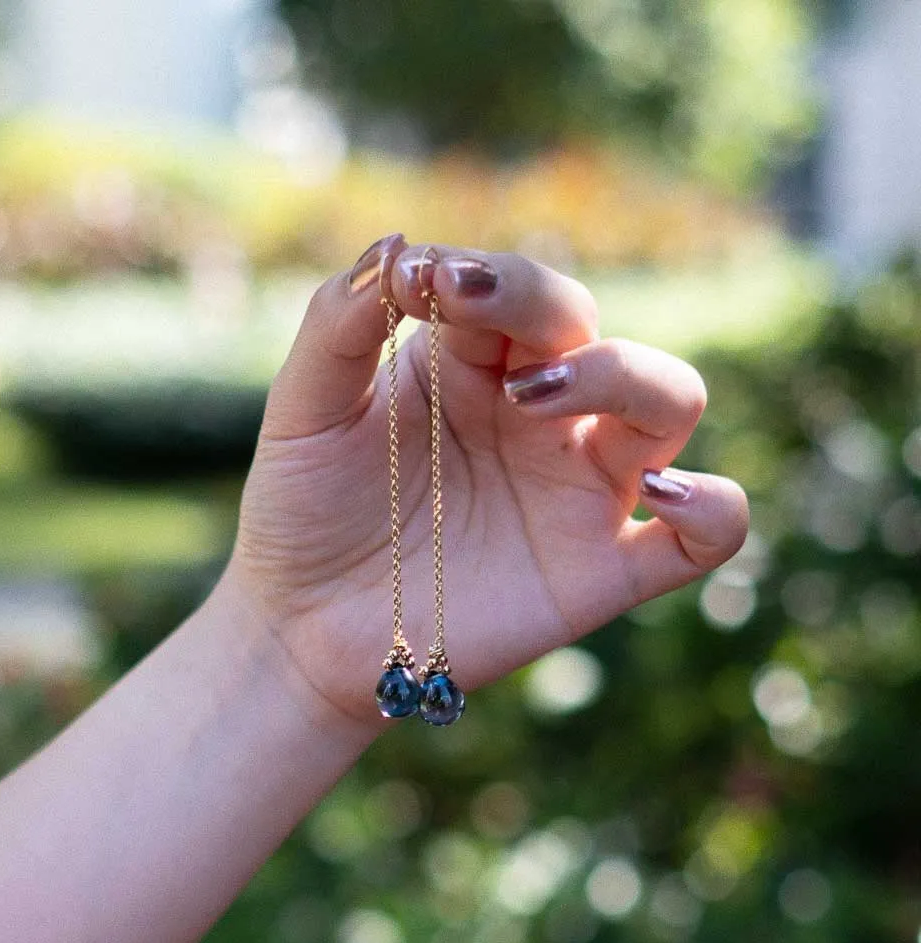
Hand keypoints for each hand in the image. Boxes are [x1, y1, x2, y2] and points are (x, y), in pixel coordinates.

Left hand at [228, 236, 747, 726]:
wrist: (305, 627)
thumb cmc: (305, 511)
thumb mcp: (304, 411)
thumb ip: (339, 324)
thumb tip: (399, 242)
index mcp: (475, 368)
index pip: (516, 292)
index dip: (484, 274)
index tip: (421, 281)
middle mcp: (541, 417)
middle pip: (597, 330)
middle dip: (543, 308)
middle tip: (469, 316)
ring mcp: (579, 490)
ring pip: (669, 403)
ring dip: (625, 377)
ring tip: (533, 396)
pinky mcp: (603, 571)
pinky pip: (705, 533)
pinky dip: (712, 508)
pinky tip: (661, 495)